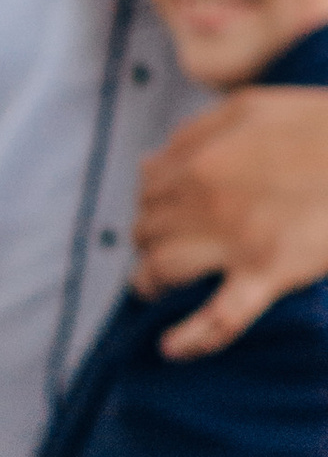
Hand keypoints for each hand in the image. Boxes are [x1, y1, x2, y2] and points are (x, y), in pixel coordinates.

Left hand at [133, 86, 327, 357]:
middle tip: (156, 250)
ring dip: (149, 282)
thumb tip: (149, 163)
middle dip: (147, 241)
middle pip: (149, 229)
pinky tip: (170, 348)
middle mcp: (207, 198)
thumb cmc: (324, 128)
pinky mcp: (268, 273)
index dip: (149, 203)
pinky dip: (191, 338)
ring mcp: (236, 239)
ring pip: (163, 269)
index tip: (159, 213)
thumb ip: (197, 132)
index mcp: (203, 156)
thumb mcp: (253, 108)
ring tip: (152, 288)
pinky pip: (219, 317)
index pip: (148, 188)